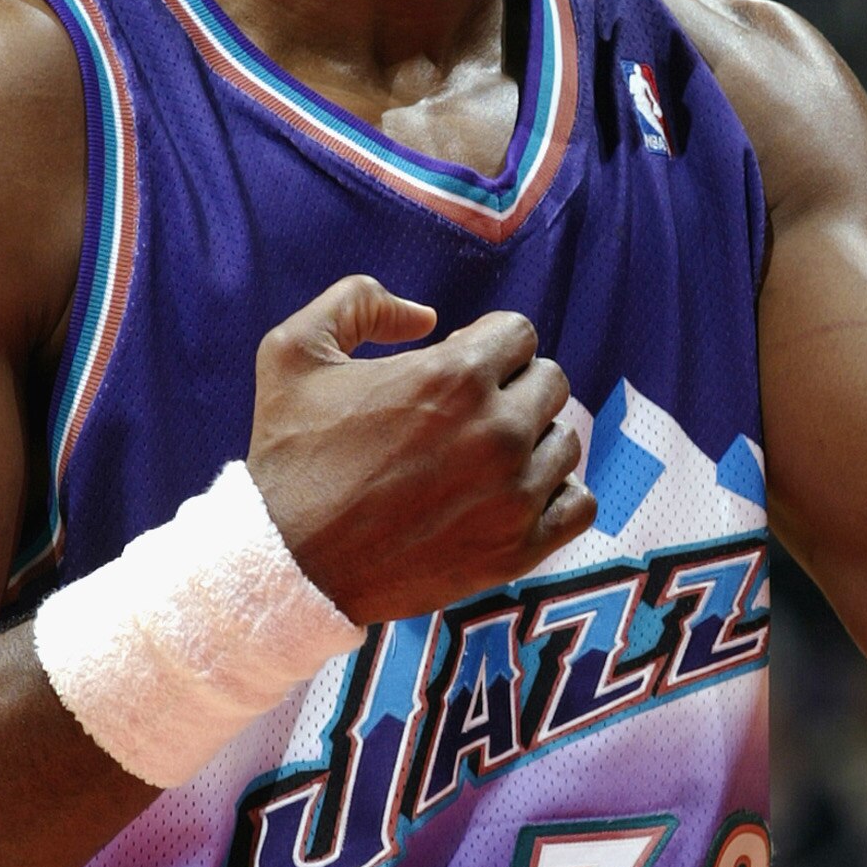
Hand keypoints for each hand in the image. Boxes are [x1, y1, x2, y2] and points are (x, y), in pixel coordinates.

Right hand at [246, 277, 596, 623]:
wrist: (287, 563)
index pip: (520, 333)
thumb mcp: (294, 352)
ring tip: (480, 462)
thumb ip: (358, 303)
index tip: (454, 371)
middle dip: (511, 387)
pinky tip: (512, 497)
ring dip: (531, 443)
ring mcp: (515, 493)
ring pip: (565, 442)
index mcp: (455, 374)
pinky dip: (555, 496)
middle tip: (464, 417)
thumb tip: (425, 314)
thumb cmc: (290, 456)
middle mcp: (498, 429)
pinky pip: (579, 504)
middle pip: (550, 382)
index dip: (486, 345)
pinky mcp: (519, 548)